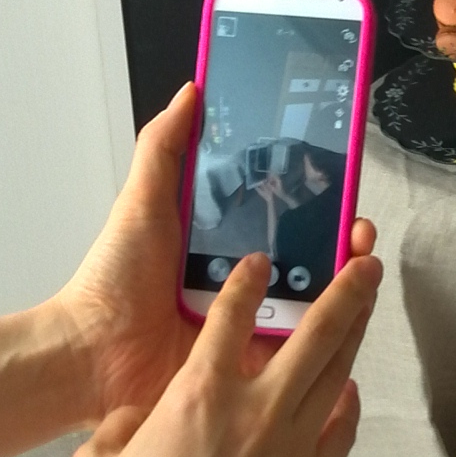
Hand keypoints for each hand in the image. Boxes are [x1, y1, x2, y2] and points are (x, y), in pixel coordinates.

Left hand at [54, 81, 374, 423]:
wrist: (92, 354)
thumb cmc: (112, 280)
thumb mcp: (141, 204)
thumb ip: (165, 147)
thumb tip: (193, 91)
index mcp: (224, 244)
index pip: (284, 216)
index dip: (317, 200)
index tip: (341, 183)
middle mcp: (244, 283)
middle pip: (310, 258)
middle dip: (342, 241)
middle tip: (358, 230)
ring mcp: (250, 326)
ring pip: (315, 303)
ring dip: (346, 284)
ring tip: (363, 267)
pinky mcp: (250, 366)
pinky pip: (298, 350)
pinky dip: (328, 333)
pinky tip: (348, 313)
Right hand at [66, 246, 381, 456]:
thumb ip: (123, 426)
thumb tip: (142, 419)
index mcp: (198, 395)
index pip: (230, 317)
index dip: (247, 282)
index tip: (260, 262)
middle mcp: (255, 412)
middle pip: (315, 333)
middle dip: (345, 289)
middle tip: (366, 259)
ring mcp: (292, 451)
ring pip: (336, 374)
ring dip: (356, 332)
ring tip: (370, 301)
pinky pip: (340, 431)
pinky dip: (346, 403)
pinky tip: (349, 388)